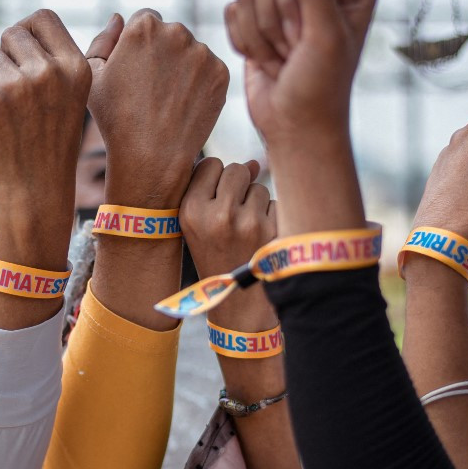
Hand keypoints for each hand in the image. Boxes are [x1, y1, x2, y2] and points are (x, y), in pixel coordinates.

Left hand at [0, 9, 90, 235]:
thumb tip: (20, 29)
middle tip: (13, 89)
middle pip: (12, 32)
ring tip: (6, 108)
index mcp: (76, 68)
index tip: (23, 54)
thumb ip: (52, 63)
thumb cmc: (50, 143)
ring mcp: (20, 85)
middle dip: (6, 55)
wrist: (37, 190)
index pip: (43, 17)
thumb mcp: (70, 98)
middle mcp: (51, 72)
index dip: (27, 31)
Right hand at [85, 9, 229, 208]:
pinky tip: (183, 105)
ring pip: (192, 52)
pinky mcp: (220, 73)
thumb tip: (118, 18)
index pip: (146, 20)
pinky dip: (200, 83)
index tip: (137, 71)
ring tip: (168, 100)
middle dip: (164, 53)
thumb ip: (102, 40)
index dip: (139, 46)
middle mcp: (176, 32)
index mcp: (143, 26)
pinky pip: (209, 70)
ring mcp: (202, 53)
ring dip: (183, 67)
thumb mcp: (93, 77)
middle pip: (172, 33)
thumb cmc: (116, 119)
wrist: (151, 156)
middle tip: (153, 89)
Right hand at [180, 158, 276, 327]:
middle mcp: (218, 215)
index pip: (211, 163)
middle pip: (237, 169)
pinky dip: (271, 218)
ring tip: (245, 232)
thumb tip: (254, 163)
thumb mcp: (198, 227)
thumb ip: (215, 189)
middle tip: (234, 214)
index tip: (215, 198)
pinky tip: (260, 239)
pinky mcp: (272, 231)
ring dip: (256, 204)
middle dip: (239, 186)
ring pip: (259, 187)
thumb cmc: (216, 258)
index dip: (216, 178)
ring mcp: (248, 223)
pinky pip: (276, 204)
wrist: (238, 305)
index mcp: (191, 212)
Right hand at [226, 0, 375, 147]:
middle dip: (276, 20)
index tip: (309, 39)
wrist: (295, 127)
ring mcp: (286, 2)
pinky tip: (267, 61)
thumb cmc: (319, 87)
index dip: (296, 3)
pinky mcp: (258, 19)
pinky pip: (232, 11)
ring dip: (261, 35)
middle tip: (295, 51)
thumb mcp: (325, 37)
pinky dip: (245, 42)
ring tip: (283, 58)